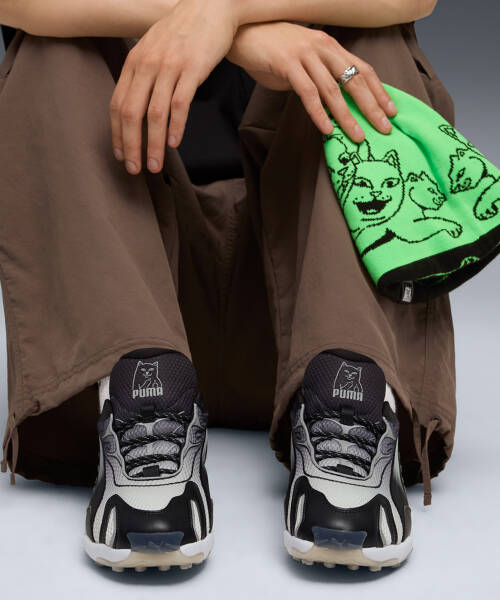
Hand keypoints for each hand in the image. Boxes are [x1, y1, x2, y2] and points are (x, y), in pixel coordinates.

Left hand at [110, 0, 238, 173]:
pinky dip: (175, 127)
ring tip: (154, 165)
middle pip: (131, 113)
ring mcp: (169, 66)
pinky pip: (180, 103)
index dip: (117, 135)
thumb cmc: (183, 31)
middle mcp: (147, 64)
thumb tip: (135, 106)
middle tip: (134, 169)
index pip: (117, 105)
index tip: (121, 156)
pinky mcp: (192, 68)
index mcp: (134, 62)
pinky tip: (173, 143)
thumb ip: (143, 75)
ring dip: (152, 144)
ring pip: (154, 114)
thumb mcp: (154, 49)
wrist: (211, 6)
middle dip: (131, 146)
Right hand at [227, 22, 396, 142]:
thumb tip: (329, 102)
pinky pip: (308, 93)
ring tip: (357, 136)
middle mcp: (323, 48)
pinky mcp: (288, 64)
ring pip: (333, 90)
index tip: (391, 111)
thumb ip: (318, 77)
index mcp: (330, 46)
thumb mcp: (302, 60)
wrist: (243, 32)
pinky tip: (327, 129)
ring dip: (347, 116)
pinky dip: (319, 113)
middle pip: (354, 80)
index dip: (379, 91)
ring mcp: (306, 55)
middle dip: (371, 107)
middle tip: (384, 128)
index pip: (362, 69)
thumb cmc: (271, 48)